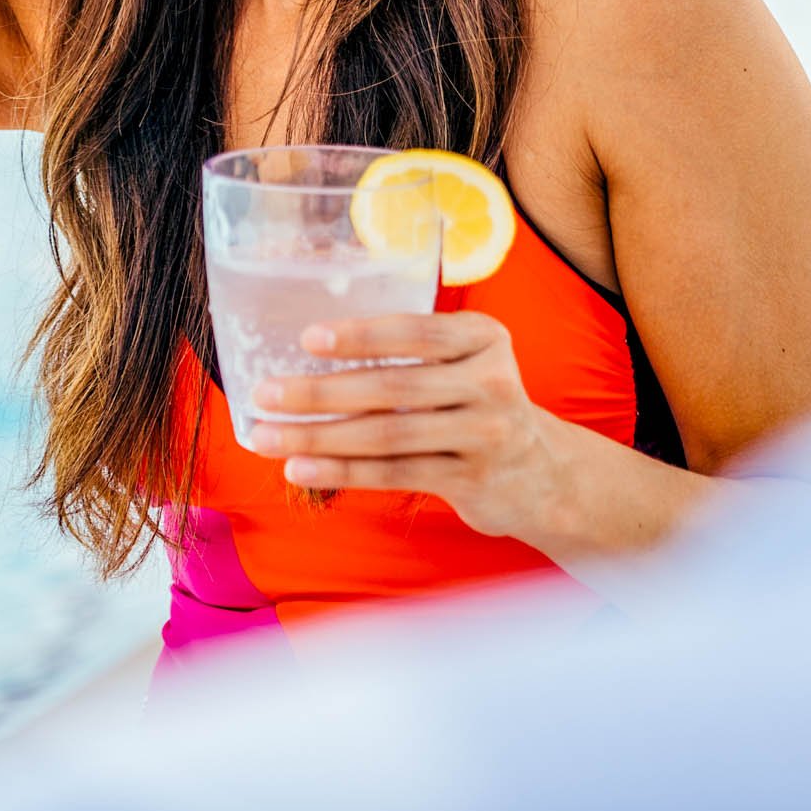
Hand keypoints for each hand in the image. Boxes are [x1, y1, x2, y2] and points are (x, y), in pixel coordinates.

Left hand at [246, 311, 566, 540]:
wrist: (544, 473)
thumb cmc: (478, 406)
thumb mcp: (466, 363)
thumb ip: (414, 352)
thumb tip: (310, 351)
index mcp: (484, 337)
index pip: (417, 331)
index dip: (361, 336)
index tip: (307, 338)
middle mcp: (491, 381)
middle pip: (394, 388)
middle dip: (321, 392)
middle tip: (266, 393)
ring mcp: (485, 434)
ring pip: (388, 435)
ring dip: (320, 437)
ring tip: (268, 437)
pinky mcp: (472, 479)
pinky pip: (395, 474)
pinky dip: (343, 472)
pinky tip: (301, 469)